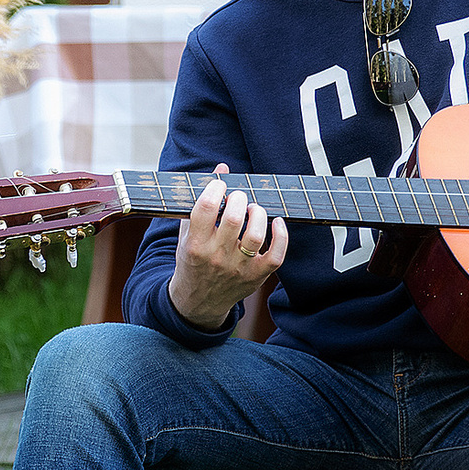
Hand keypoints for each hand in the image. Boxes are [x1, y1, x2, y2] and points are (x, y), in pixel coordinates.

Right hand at [167, 164, 286, 330]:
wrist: (198, 301)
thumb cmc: (193, 261)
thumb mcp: (188, 234)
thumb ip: (203, 202)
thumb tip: (222, 168)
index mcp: (194, 245)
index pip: (205, 208)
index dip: (215, 188)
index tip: (220, 185)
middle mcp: (216, 257)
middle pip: (233, 219)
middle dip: (238, 199)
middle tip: (238, 198)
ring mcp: (238, 269)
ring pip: (255, 235)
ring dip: (258, 214)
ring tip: (253, 210)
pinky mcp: (255, 277)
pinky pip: (275, 255)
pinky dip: (281, 236)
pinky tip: (276, 223)